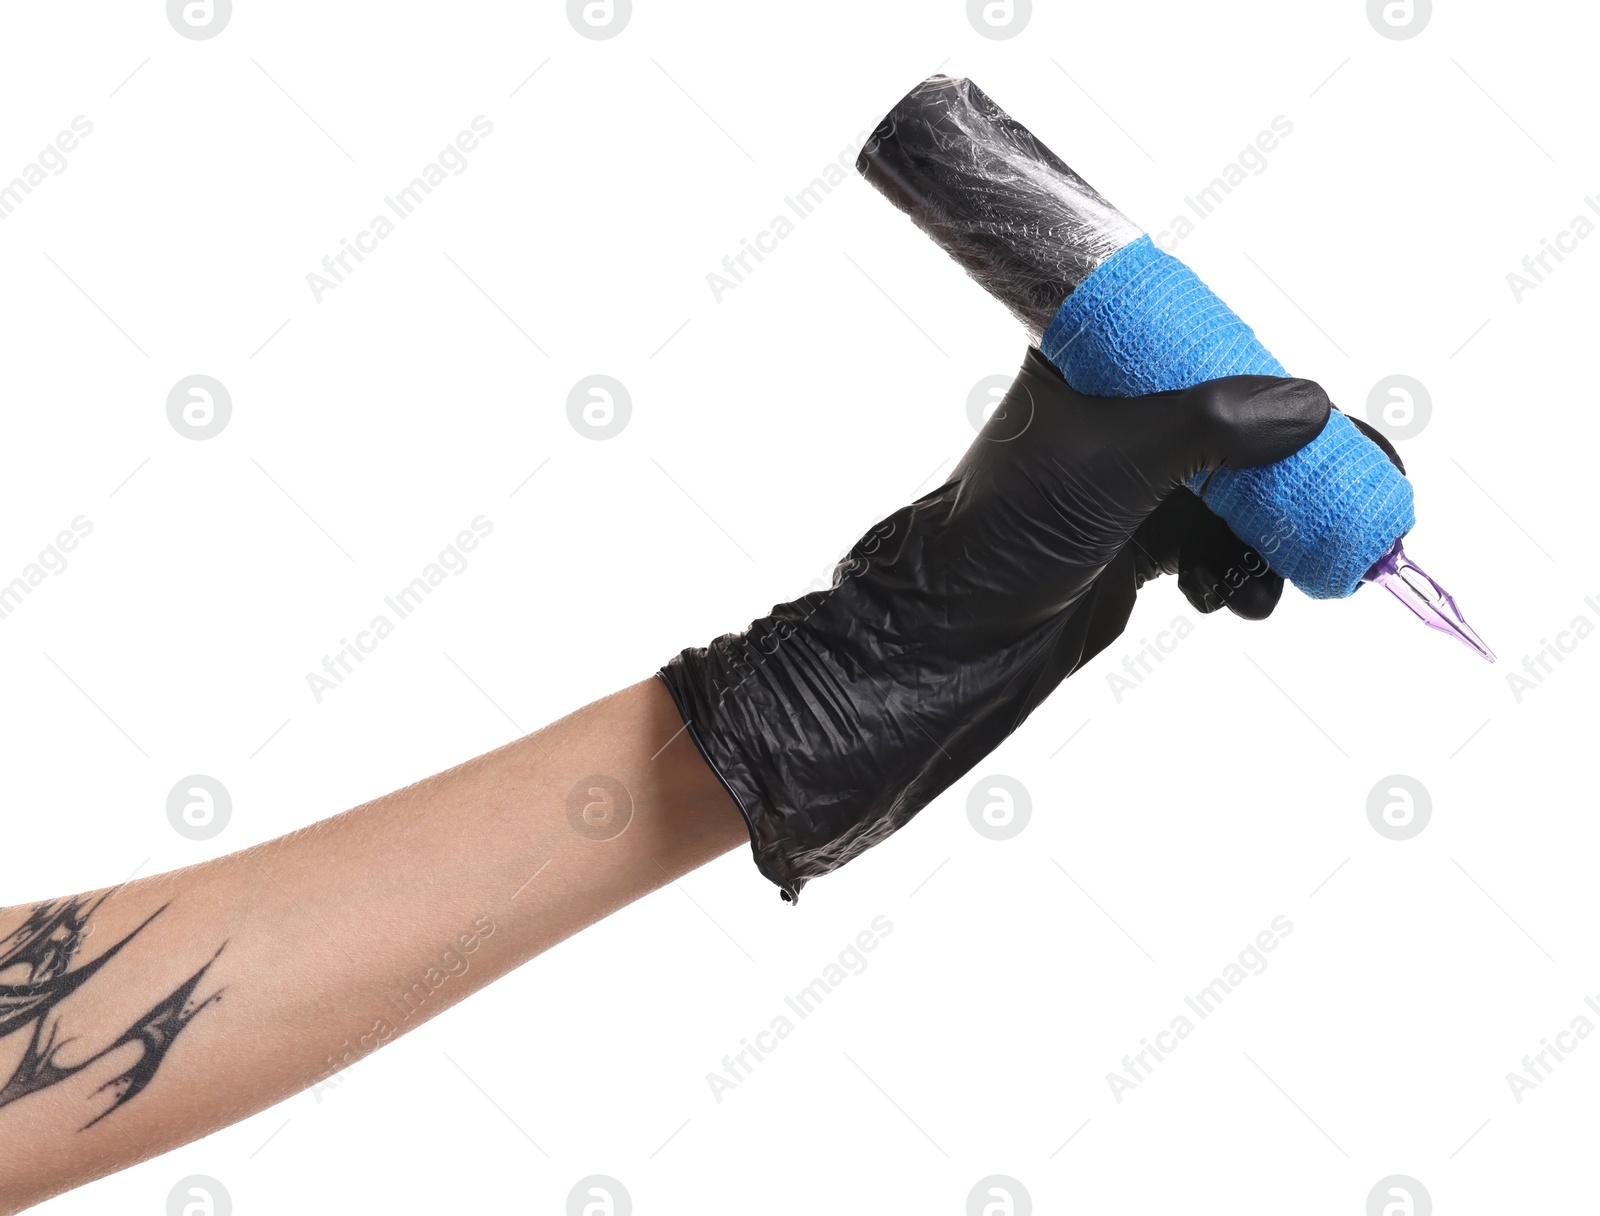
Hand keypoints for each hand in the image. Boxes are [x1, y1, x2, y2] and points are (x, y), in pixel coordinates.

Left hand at [659, 347, 1329, 900]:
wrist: (955, 638)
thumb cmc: (1010, 533)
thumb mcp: (1111, 465)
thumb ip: (1211, 427)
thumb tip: (1310, 405)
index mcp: (1102, 358)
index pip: (1219, 350)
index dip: (1291, 393)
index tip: (1346, 441)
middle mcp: (1126, 407)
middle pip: (1249, 425)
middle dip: (1303, 482)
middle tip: (1366, 519)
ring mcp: (1139, 472)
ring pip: (1246, 492)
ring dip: (1273, 540)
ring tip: (1266, 587)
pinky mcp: (1146, 532)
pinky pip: (1225, 538)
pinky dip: (1241, 568)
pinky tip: (1228, 600)